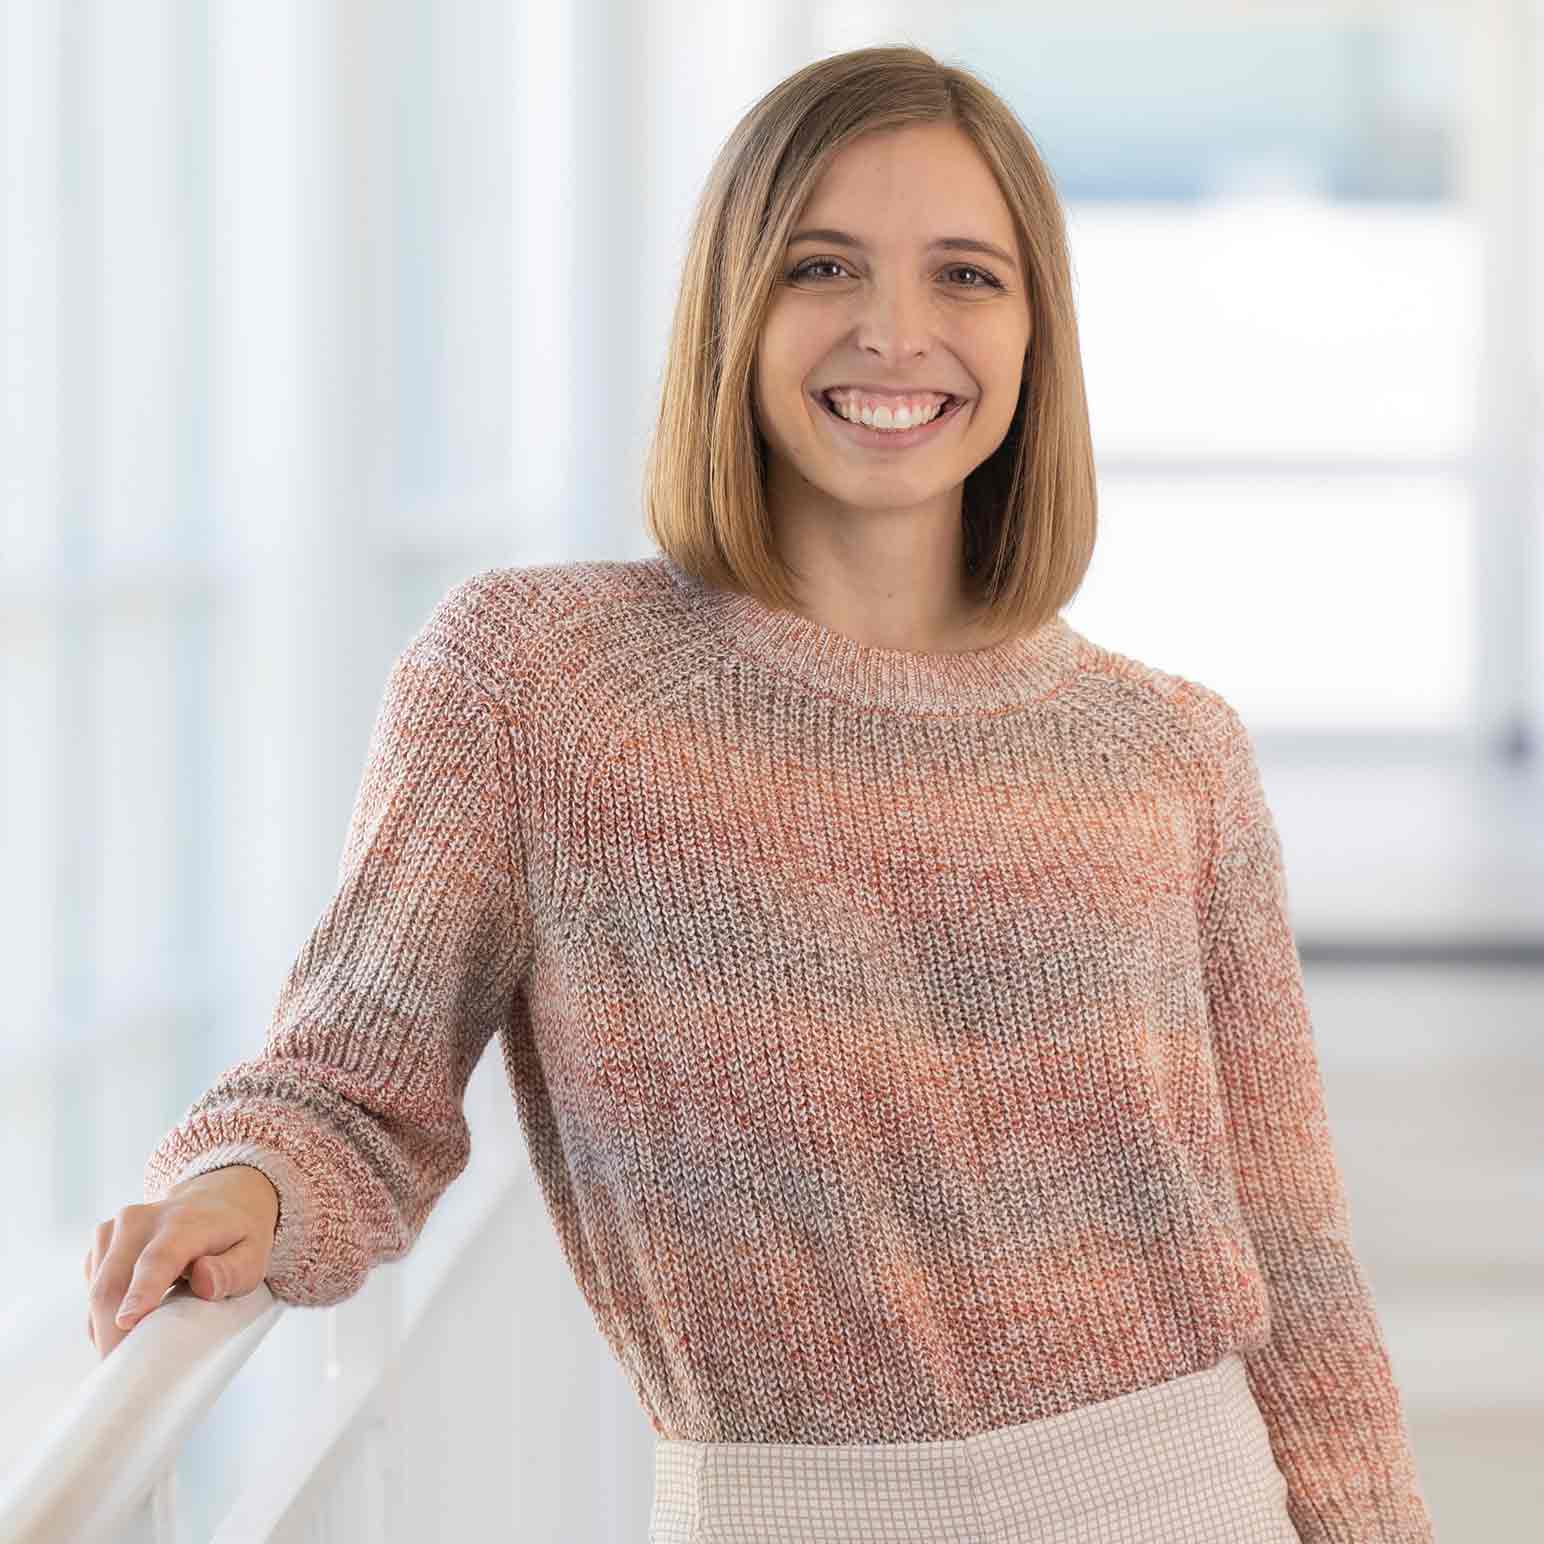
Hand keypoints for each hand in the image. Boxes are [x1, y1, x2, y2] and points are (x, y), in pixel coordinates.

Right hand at [84, 1165, 280, 1359]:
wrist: (220, 1199)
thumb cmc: (237, 1236)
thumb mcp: (253, 1255)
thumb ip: (233, 1271)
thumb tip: (204, 1280)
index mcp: (184, 1221)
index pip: (158, 1259)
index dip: (141, 1292)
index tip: (127, 1322)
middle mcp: (142, 1219)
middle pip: (113, 1284)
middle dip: (113, 1334)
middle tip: (125, 1377)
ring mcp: (116, 1228)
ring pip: (96, 1291)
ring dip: (107, 1328)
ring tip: (133, 1352)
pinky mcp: (102, 1241)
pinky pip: (92, 1289)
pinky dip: (104, 1315)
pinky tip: (131, 1321)